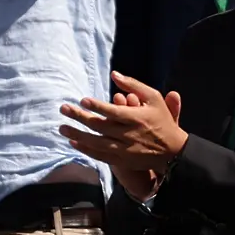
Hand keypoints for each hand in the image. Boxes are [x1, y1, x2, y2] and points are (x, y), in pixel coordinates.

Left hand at [59, 71, 189, 173]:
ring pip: (97, 142)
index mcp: (137, 118)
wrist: (174, 152)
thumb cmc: (162, 121)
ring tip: (61, 127)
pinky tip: (73, 142)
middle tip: (63, 109)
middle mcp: (129, 134)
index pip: (114, 112)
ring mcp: (125, 149)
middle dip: (80, 117)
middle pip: (100, 126)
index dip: (97, 106)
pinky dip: (86, 150)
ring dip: (78, 135)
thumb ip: (134, 85)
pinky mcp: (122, 160)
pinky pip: (100, 156)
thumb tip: (114, 74)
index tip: (83, 100)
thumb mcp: (154, 99)